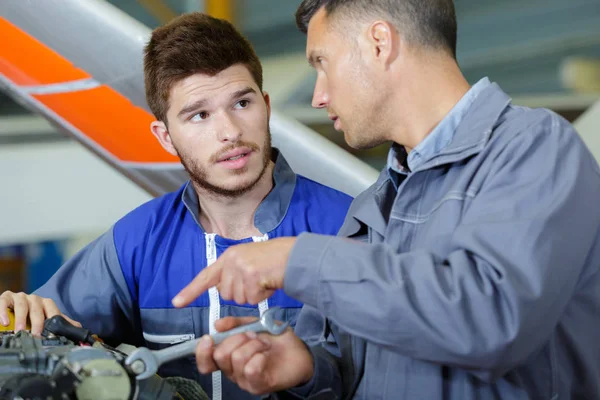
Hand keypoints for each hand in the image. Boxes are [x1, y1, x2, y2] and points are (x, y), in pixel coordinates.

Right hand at [0, 291, 80, 335]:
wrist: (12, 306)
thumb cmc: (31, 314)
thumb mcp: (45, 318)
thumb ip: (60, 322)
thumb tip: (78, 328)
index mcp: (45, 303)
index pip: (53, 309)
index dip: (53, 320)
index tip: (53, 334)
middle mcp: (34, 299)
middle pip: (38, 309)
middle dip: (37, 322)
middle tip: (36, 335)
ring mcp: (20, 297)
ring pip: (22, 305)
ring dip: (21, 319)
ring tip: (20, 331)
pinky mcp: (6, 297)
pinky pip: (4, 301)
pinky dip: (3, 311)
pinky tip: (5, 322)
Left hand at [173, 237, 295, 306]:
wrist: (293, 255)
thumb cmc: (274, 261)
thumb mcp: (248, 261)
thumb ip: (233, 272)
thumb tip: (223, 289)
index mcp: (229, 256)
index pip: (206, 275)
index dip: (191, 290)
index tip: (177, 302)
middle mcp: (232, 261)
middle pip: (226, 293)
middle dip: (242, 292)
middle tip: (257, 281)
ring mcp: (241, 268)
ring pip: (239, 298)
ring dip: (253, 294)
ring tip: (264, 280)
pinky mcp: (252, 276)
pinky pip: (251, 299)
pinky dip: (261, 296)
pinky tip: (269, 283)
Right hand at [195, 316, 313, 394]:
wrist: (300, 351)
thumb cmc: (276, 340)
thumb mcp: (255, 324)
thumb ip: (235, 323)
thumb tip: (217, 324)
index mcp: (229, 357)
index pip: (206, 362)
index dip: (202, 351)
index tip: (208, 337)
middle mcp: (233, 371)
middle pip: (219, 356)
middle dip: (237, 338)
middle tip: (253, 335)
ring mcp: (244, 380)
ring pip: (236, 359)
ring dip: (253, 345)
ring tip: (264, 344)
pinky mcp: (258, 386)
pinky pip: (250, 369)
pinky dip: (259, 356)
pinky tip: (266, 355)